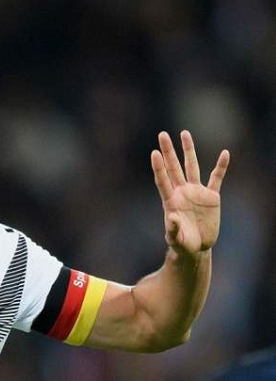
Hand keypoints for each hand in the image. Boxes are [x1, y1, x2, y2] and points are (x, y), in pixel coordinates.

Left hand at [151, 130, 229, 256]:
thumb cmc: (182, 243)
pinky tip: (225, 153)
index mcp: (170, 200)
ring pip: (191, 167)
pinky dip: (221, 167)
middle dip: (168, 151)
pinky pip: (216, 178)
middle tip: (162, 134)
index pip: (162, 180)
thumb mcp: (175, 238)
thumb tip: (171, 217)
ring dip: (188, 151)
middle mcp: (182, 192)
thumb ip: (172, 228)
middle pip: (173, 167)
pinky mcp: (211, 197)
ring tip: (184, 133)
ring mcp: (196, 192)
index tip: (154, 153)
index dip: (158, 167)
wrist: (196, 247)